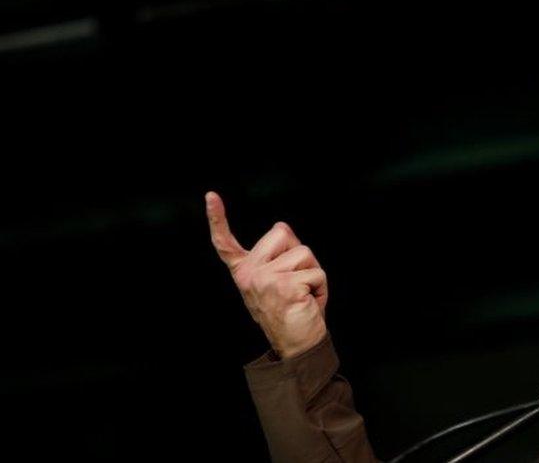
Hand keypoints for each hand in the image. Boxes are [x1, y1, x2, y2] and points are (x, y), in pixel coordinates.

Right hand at [206, 191, 327, 358]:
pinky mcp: (283, 287)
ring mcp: (263, 279)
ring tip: (303, 295)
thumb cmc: (292, 310)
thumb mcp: (278, 279)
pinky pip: (316, 273)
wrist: (297, 347)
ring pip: (304, 253)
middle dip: (299, 253)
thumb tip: (281, 227)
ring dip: (313, 273)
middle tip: (296, 282)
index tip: (211, 196)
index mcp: (244, 271)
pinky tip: (309, 303)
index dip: (217, 218)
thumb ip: (279, 254)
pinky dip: (322, 288)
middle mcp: (248, 274)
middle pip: (283, 232)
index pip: (225, 243)